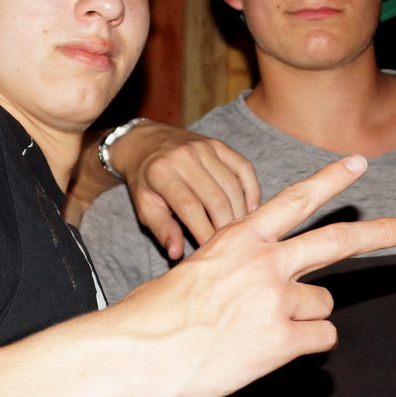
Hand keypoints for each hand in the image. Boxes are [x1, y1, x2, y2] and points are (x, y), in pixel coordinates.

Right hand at [107, 155, 395, 396]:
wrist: (138, 352)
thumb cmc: (155, 317)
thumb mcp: (192, 272)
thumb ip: (231, 269)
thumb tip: (249, 281)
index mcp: (238, 239)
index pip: (295, 199)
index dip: (331, 180)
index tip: (357, 164)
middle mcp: (264, 263)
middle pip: (336, 240)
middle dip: (379, 232)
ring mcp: (277, 299)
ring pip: (323, 303)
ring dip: (304, 316)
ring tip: (268, 328)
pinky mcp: (282, 338)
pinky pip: (319, 339)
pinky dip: (303, 345)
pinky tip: (272, 347)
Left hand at [108, 121, 260, 258]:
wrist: (147, 142)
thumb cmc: (145, 181)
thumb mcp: (144, 206)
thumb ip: (162, 229)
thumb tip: (177, 254)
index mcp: (161, 172)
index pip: (189, 208)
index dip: (203, 232)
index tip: (210, 250)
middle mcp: (185, 156)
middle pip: (215, 198)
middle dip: (225, 226)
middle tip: (229, 245)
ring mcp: (204, 147)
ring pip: (232, 185)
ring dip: (240, 211)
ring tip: (241, 231)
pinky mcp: (219, 145)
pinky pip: (243, 167)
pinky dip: (251, 189)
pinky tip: (250, 209)